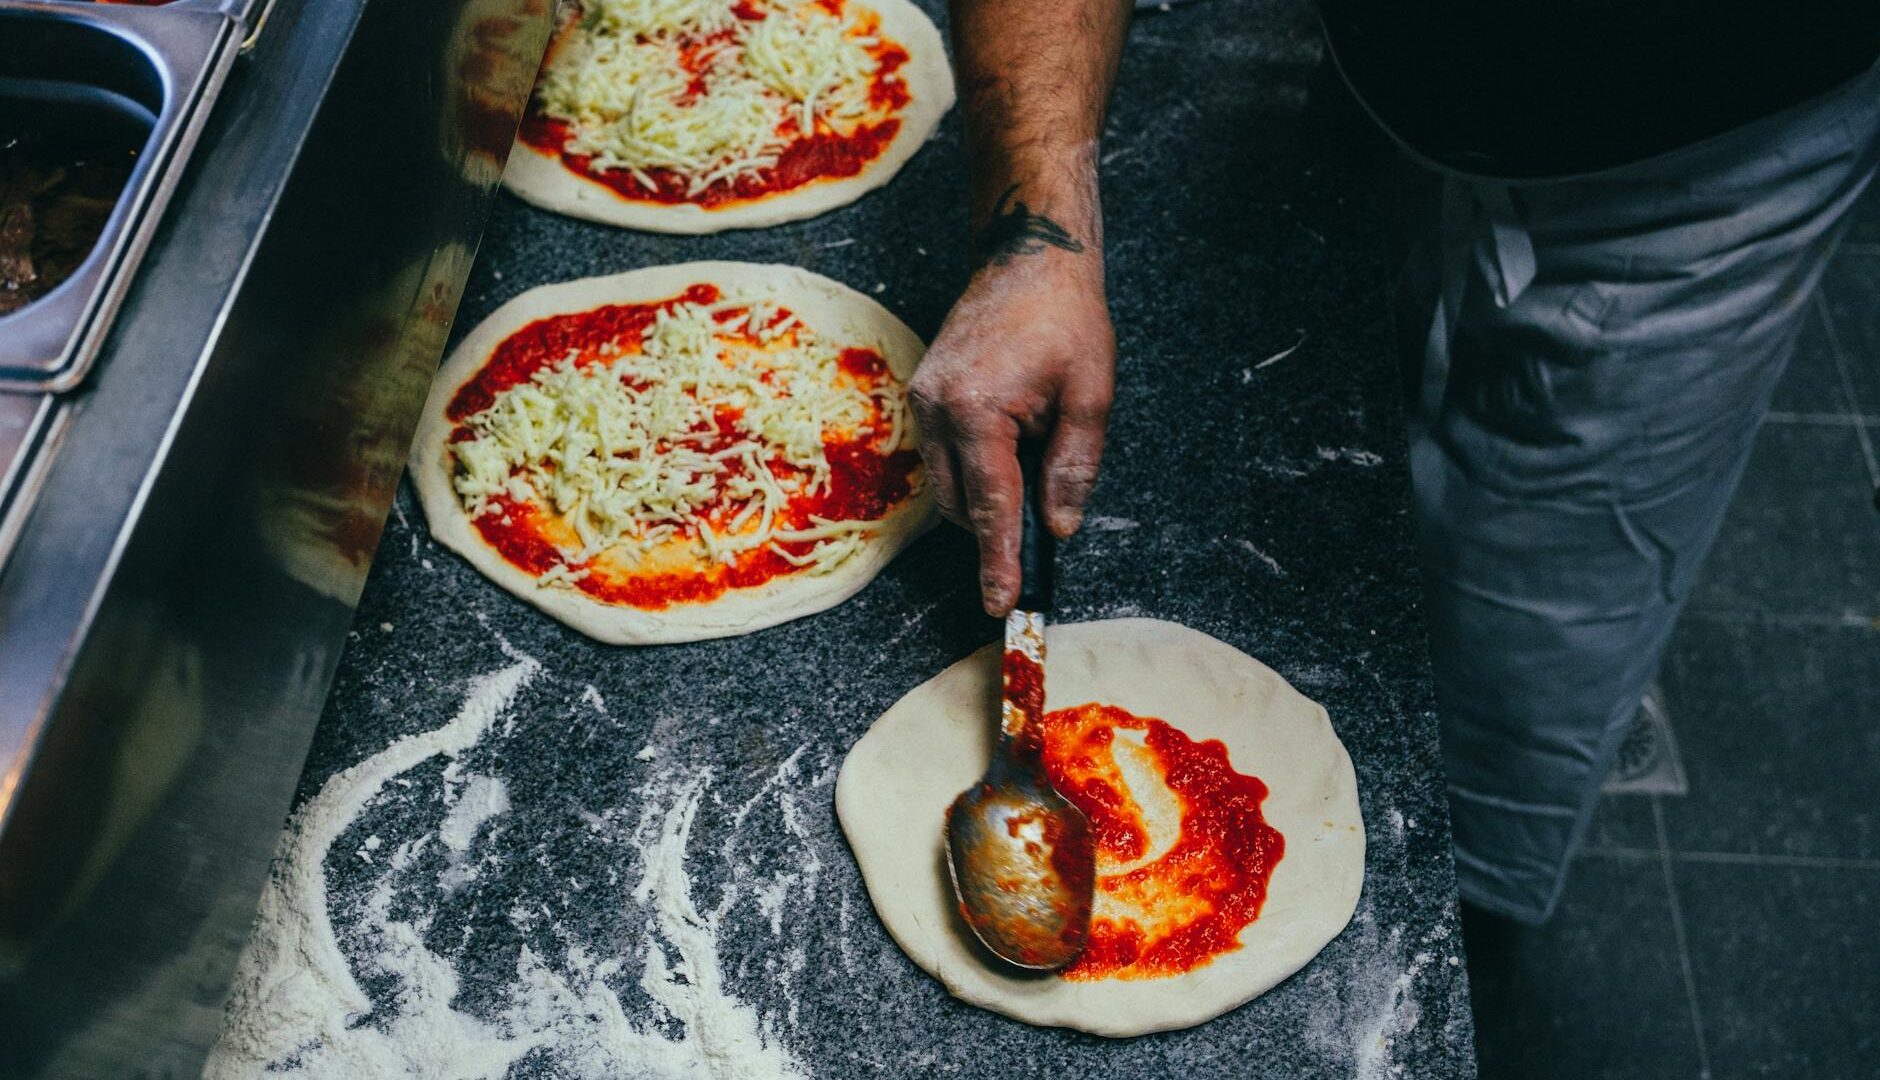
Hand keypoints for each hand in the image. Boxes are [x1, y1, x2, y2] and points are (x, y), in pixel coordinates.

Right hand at [908, 251, 1114, 614]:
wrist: (1027, 256)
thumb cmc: (1065, 319)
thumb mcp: (1089, 395)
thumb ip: (1073, 467)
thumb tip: (1057, 526)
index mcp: (977, 411)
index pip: (991, 507)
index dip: (1000, 561)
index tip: (1001, 604)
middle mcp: (936, 409)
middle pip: (962, 505)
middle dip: (998, 526)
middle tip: (1044, 516)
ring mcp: (922, 400)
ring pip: (948, 485)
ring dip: (986, 496)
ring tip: (1034, 454)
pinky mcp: (922, 392)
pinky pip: (943, 456)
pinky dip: (974, 468)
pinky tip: (1010, 443)